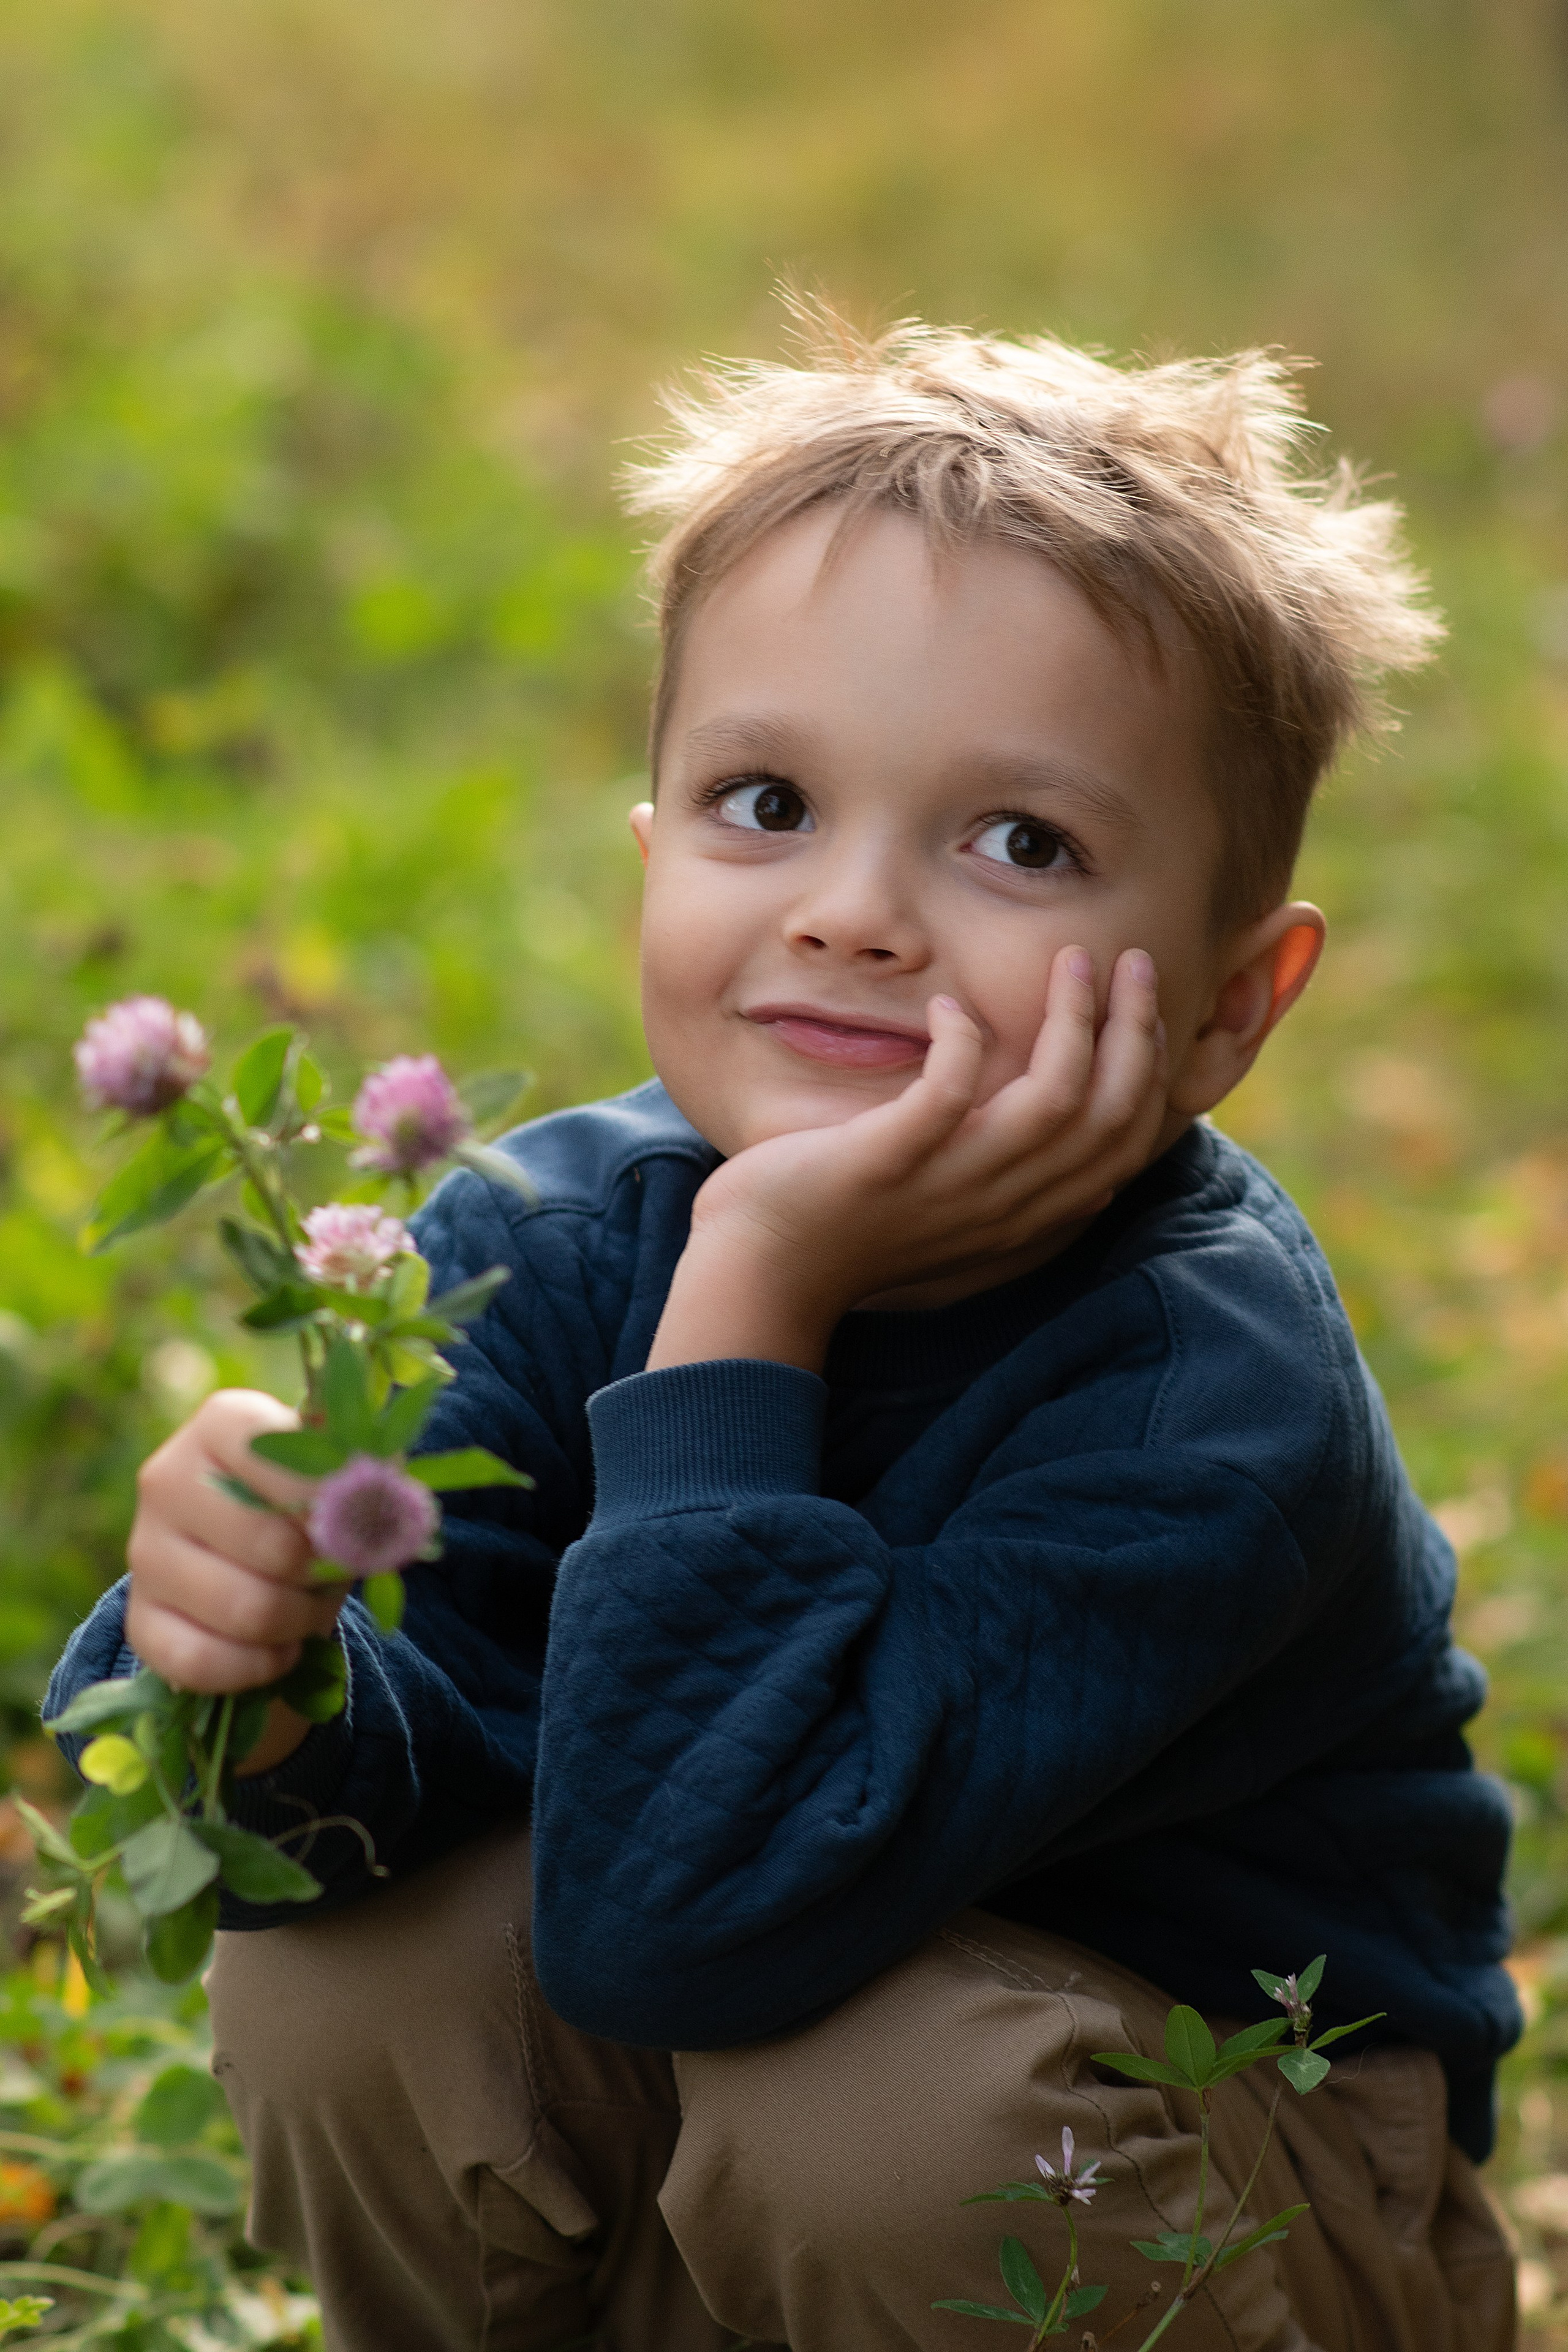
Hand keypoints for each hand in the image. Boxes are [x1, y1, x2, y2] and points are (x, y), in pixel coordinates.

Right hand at [126, 1389, 343, 1773]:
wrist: (255, 1551)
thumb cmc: (307, 1502)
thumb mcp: (340, 1475)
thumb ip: (362, 1476)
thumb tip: (378, 1497)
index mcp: (224, 1423)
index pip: (287, 1462)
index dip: (335, 1504)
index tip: (355, 1517)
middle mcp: (168, 1478)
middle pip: (274, 1548)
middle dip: (322, 1575)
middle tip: (332, 1573)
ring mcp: (145, 1551)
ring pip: (244, 1610)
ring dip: (298, 1621)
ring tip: (308, 1608)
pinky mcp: (140, 1619)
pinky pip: (202, 1661)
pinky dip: (257, 1667)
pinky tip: (277, 1650)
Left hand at [648, 946, 1165, 1373]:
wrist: (764, 1270)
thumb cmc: (854, 1226)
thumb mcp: (959, 1212)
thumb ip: (1018, 1186)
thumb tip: (1089, 1167)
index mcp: (1027, 1214)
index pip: (1125, 1142)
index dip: (1151, 1067)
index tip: (1144, 1004)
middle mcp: (1002, 1205)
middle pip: (1110, 1115)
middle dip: (1135, 1029)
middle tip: (1132, 961)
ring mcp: (948, 1185)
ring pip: (1052, 1099)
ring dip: (1072, 1020)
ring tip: (1070, 960)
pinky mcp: (887, 1162)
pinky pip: (949, 1093)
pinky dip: (962, 1040)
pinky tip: (946, 1005)